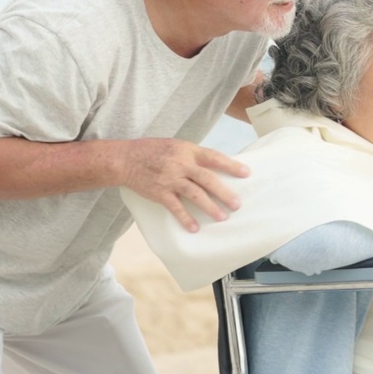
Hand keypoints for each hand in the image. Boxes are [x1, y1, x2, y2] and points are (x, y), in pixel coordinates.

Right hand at [120, 138, 249, 232]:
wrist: (125, 159)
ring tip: (222, 217)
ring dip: (210, 207)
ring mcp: (170, 179)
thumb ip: (194, 155)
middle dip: (224, 192)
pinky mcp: (160, 192)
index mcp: (187, 150)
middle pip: (208, 179)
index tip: (247, 173)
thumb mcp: (176, 145)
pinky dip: (185, 218)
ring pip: (195, 194)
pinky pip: (175, 207)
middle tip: (238, 204)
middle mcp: (181, 164)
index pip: (214, 157)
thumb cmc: (153, 150)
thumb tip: (215, 166)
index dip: (231, 165)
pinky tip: (194, 227)